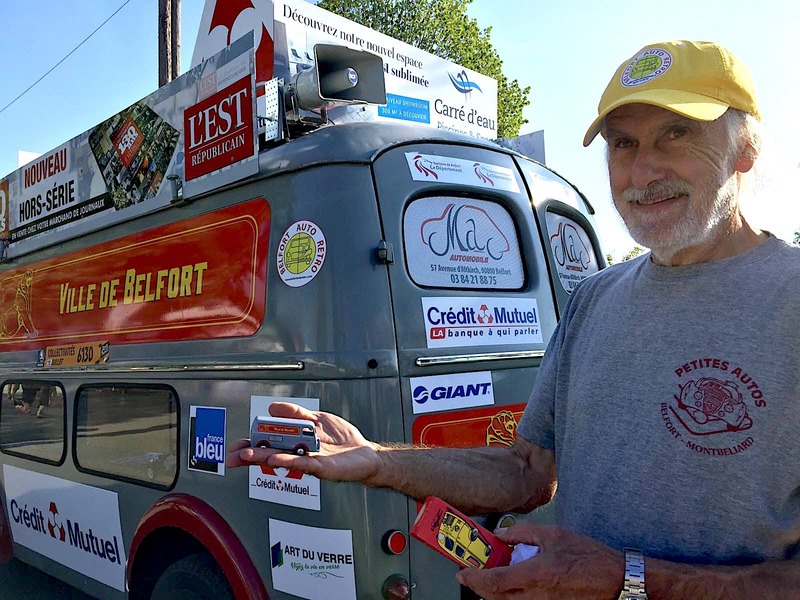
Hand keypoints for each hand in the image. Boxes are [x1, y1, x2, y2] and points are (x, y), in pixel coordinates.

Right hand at [226, 402, 383, 483]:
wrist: (367, 454)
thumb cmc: (344, 441)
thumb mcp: (317, 419)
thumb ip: (296, 413)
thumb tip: (272, 408)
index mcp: (296, 443)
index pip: (268, 445)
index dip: (250, 446)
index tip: (234, 447)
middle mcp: (299, 455)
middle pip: (270, 455)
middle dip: (250, 455)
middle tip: (234, 456)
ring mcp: (310, 462)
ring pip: (284, 461)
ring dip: (265, 459)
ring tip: (249, 457)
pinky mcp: (323, 468)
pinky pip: (304, 464)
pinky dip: (290, 461)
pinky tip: (278, 459)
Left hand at [455, 523, 623, 599]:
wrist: (616, 579)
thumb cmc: (589, 556)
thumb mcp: (554, 534)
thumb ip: (523, 532)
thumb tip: (503, 534)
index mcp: (537, 574)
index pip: (495, 582)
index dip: (474, 579)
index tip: (462, 573)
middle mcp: (538, 596)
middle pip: (497, 598)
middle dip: (480, 587)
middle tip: (471, 574)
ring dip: (496, 592)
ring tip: (492, 576)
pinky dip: (512, 596)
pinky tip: (513, 583)